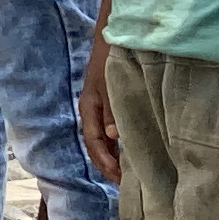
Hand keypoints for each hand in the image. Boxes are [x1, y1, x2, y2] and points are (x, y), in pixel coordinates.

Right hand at [81, 58, 121, 187]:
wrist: (114, 37)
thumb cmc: (112, 59)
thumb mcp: (112, 85)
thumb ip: (113, 111)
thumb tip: (114, 137)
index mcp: (89, 109)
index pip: (94, 143)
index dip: (105, 162)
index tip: (119, 178)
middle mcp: (92, 112)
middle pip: (96, 145)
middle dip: (108, 165)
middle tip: (125, 182)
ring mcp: (100, 108)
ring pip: (103, 139)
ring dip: (113, 156)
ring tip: (127, 171)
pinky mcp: (109, 103)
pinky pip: (109, 129)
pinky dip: (117, 143)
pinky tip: (129, 149)